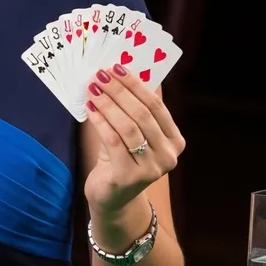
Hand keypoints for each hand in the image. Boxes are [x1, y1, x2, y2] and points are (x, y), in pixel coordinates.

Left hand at [82, 64, 184, 215]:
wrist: (112, 197)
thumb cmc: (121, 158)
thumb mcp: (131, 132)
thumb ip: (132, 108)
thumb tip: (119, 72)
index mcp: (175, 140)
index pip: (156, 105)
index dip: (135, 84)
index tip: (116, 67)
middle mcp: (169, 155)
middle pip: (142, 114)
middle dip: (119, 91)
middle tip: (99, 75)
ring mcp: (152, 169)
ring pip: (128, 127)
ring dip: (108, 104)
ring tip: (92, 89)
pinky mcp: (130, 177)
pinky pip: (113, 141)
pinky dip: (100, 122)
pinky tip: (90, 109)